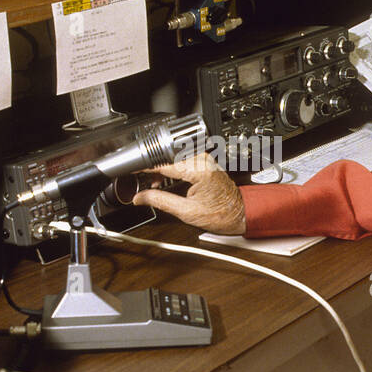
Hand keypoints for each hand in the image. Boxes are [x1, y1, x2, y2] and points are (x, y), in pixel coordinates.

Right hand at [131, 153, 246, 235]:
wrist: (240, 214)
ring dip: (159, 169)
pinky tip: (164, 179)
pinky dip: (169, 168)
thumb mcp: (186, 212)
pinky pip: (180, 159)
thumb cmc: (221, 214)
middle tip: (138, 180)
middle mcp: (201, 159)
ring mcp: (203, 158)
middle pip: (166, 157)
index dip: (143, 167)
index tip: (131, 171)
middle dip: (150, 169)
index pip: (163, 164)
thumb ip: (160, 201)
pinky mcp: (203, 160)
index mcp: (198, 169)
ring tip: (152, 184)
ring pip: (171, 157)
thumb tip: (140, 197)